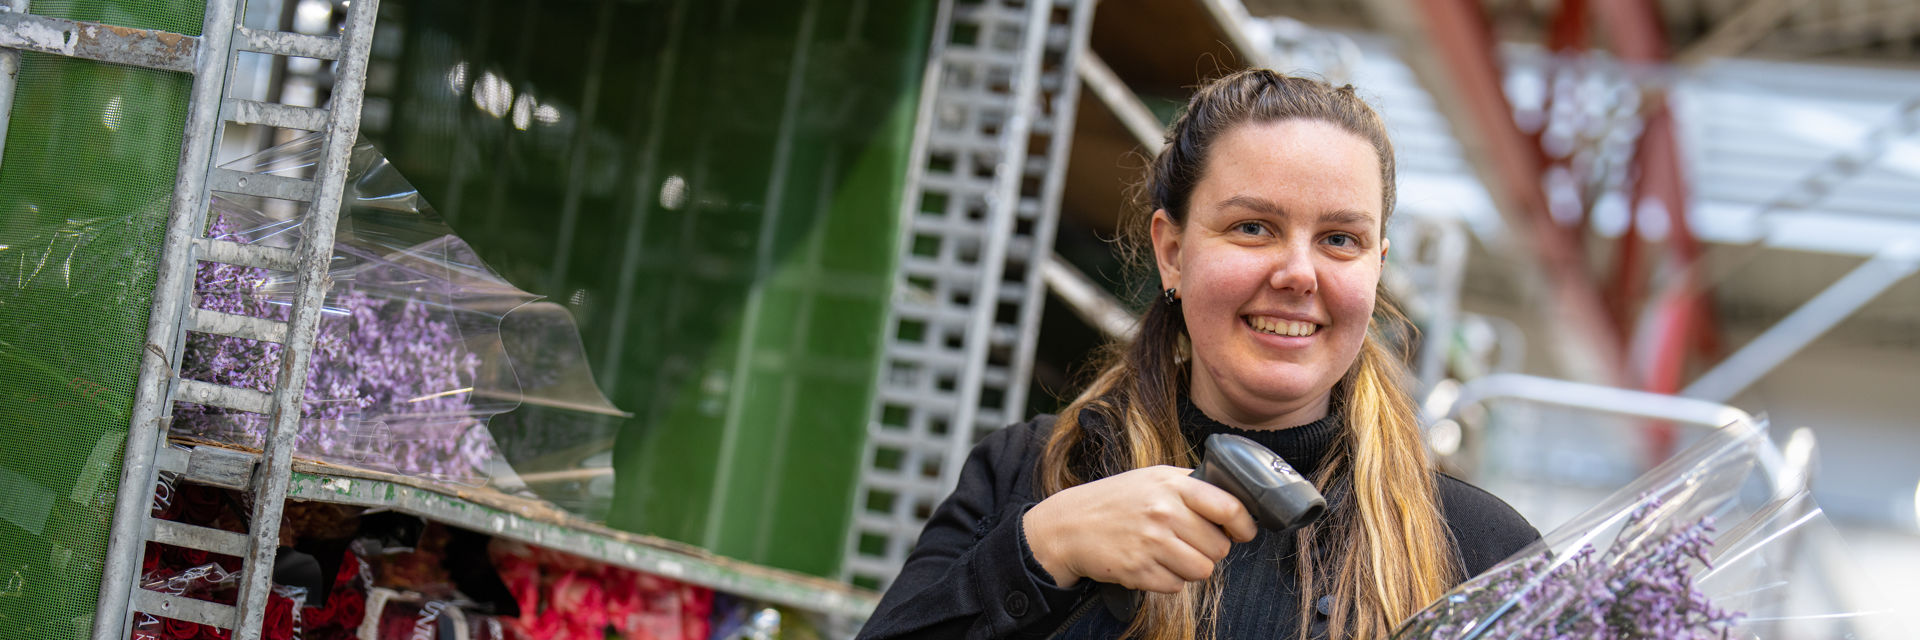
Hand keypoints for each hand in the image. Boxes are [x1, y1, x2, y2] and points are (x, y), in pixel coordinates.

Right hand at [1022, 465, 1256, 592]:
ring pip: (1202, 570)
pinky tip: (1151, 562)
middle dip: (1209, 549)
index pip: (1229, 507)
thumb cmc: (1117, 500)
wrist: (1069, 525)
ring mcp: (1150, 543)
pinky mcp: (1139, 570)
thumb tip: (1235, 502)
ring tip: (1170, 553)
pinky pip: (1176, 586)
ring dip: (1191, 567)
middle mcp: (1163, 512)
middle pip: (1219, 547)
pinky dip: (1168, 579)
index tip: (1243, 531)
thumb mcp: (1153, 478)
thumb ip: (1192, 485)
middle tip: (1189, 541)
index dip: (1244, 524)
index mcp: (1172, 484)